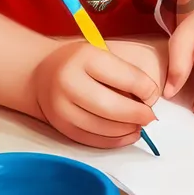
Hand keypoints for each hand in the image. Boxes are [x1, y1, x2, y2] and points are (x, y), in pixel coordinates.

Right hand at [31, 39, 160, 147]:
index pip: (125, 77)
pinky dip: (114, 141)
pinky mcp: (60, 127)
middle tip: (150, 116)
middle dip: (137, 114)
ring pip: (102, 127)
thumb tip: (149, 99)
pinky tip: (127, 135)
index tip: (153, 95)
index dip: (146, 89)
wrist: (40, 73)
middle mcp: (70, 82)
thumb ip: (124, 72)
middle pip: (112, 107)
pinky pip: (92, 139)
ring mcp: (62, 108)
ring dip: (127, 130)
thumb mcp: (101, 53)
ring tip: (139, 126)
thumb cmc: (80, 61)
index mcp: (86, 57)